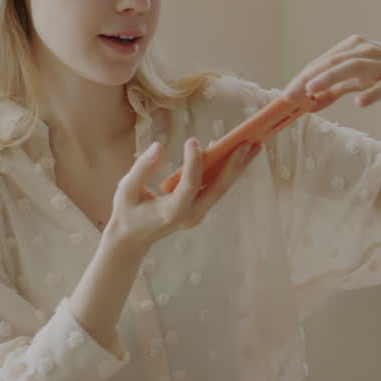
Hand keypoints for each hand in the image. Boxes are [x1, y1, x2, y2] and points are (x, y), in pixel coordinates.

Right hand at [106, 138, 260, 250]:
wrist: (132, 239)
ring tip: (254, 145)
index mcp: (172, 212)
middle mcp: (191, 215)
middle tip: (248, 142)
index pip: (190, 185)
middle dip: (234, 165)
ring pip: (222, 188)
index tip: (193, 141)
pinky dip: (225, 170)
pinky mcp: (200, 209)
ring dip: (238, 167)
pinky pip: (216, 188)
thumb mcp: (126, 189)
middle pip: (218, 189)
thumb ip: (142, 168)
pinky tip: (232, 151)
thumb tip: (159, 146)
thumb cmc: (127, 212)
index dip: (194, 163)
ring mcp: (199, 214)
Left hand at [280, 35, 380, 108]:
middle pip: (334, 62)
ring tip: (313, 90)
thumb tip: (308, 102)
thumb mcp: (359, 79)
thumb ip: (335, 88)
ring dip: (332, 78)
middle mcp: (366, 51)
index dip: (303, 77)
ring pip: (355, 68)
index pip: (323, 61)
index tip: (286, 94)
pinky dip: (371, 93)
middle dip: (310, 78)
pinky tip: (359, 103)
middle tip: (291, 94)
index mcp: (354, 47)